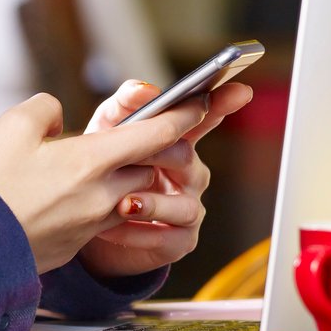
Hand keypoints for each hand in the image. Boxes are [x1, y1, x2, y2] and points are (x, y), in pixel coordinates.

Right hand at [0, 93, 206, 272]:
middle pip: (152, 167)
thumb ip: (44, 109)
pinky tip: (76, 193)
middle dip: (158, 150)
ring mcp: (92, 223)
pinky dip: (105, 202)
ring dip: (129, 177)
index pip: (155, 135)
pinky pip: (107, 218)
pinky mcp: (78, 243)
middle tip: (154, 133)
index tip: (199, 104)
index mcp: (90, 161)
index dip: (182, 117)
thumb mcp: (11, 127)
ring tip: (106, 163)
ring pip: (132, 195)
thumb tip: (56, 115)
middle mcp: (101, 195)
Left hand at [73, 78, 250, 280]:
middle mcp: (191, 174)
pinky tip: (115, 227)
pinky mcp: (179, 241)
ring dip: (151, 204)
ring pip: (184, 205)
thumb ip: (125, 105)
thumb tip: (144, 89)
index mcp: (178, 143)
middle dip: (157, 157)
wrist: (90, 221)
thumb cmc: (105, 170)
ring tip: (123, 203)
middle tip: (130, 158)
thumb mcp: (107, 132)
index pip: (204, 120)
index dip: (222, 105)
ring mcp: (189, 208)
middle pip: (187, 159)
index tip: (240, 90)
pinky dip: (139, 233)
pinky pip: (167, 238)